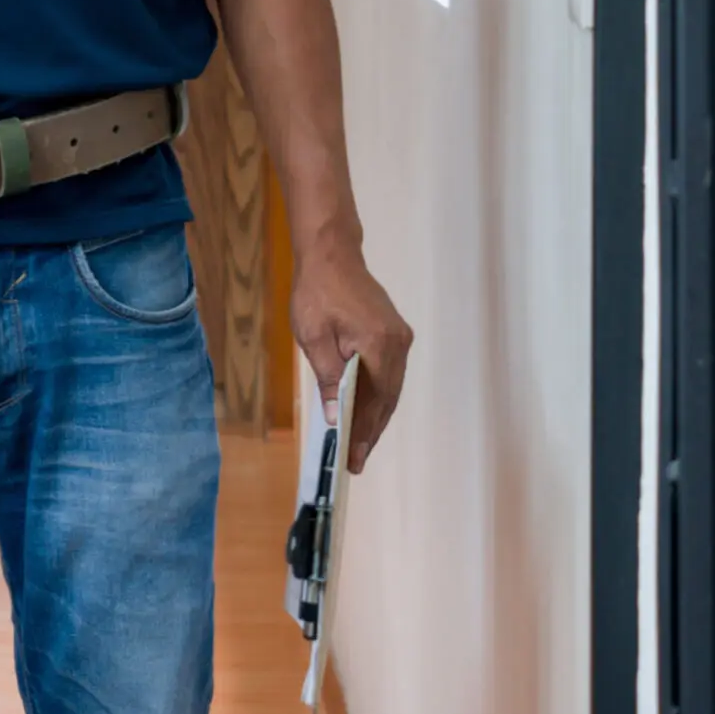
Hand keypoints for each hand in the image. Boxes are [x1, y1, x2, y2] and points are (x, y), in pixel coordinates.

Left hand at [293, 247, 411, 472]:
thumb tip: (336, 416)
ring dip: (375, 414)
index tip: (355, 458)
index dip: (366, 432)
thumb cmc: (316, 294)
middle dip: (372, 430)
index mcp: (381, 346)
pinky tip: (363, 409)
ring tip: (359, 441)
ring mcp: (400, 337)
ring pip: (390, 387)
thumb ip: (329, 379)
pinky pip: (389, 373)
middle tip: (357, 459)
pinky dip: (377, 393)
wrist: (331, 254)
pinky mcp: (394, 332)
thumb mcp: (314, 338)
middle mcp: (398, 344)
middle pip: (388, 398)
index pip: (377, 401)